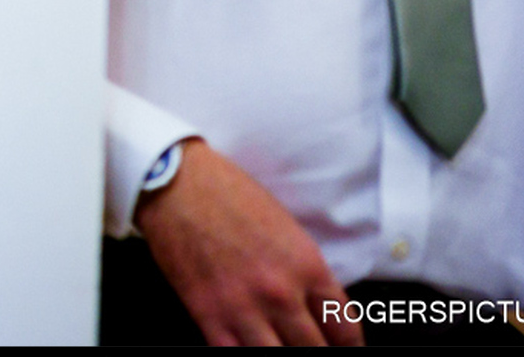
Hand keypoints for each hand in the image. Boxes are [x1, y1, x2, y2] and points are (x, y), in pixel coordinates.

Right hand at [134, 139, 362, 345]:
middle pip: (314, 349)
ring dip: (284, 354)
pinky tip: (249, 346)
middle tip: (311, 346)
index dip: (347, 344)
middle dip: (316, 352)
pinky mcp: (209, 315)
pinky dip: (246, 354)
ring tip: (280, 346)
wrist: (176, 183)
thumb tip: (312, 303)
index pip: (344, 327)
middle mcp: (281, 292)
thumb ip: (302, 269)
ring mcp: (245, 307)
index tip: (340, 346)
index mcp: (307, 265)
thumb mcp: (284, 225)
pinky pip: (236, 355)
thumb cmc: (227, 193)